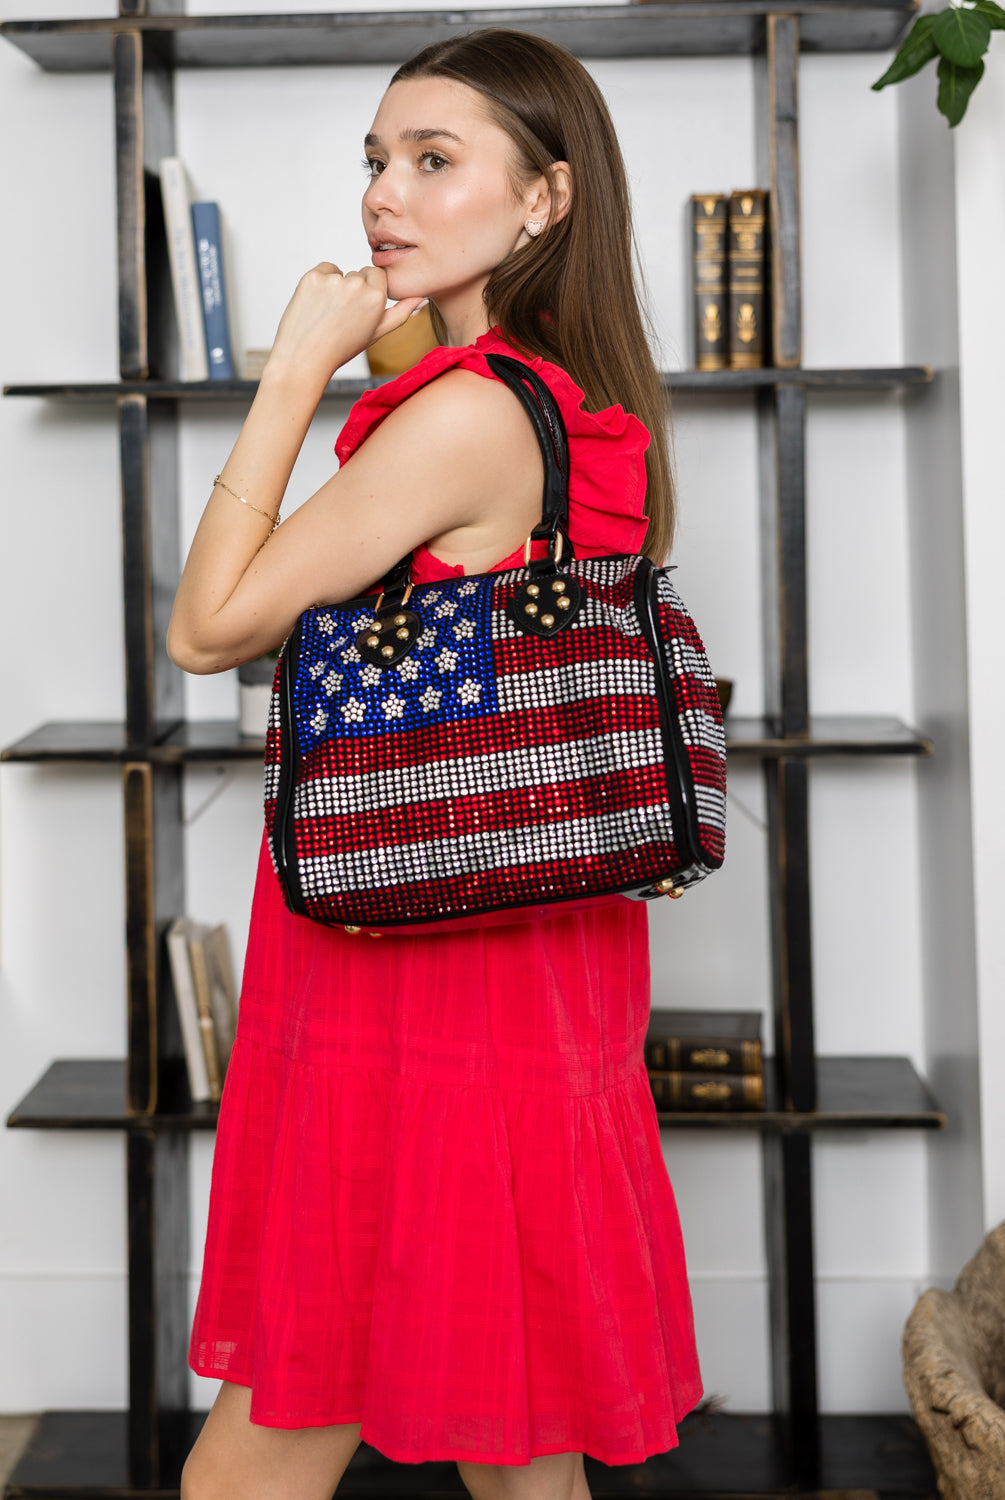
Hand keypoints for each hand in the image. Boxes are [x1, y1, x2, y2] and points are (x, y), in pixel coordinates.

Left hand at [266, 262, 426, 388]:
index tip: (358, 309)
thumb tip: (422, 299)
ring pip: (340, 272)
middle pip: (359, 273)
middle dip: (352, 289)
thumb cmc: (342, 348)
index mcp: (377, 299)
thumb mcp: (376, 333)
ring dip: (335, 286)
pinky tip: (317, 304)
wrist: (305, 358)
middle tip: (341, 316)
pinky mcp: (313, 277)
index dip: (368, 291)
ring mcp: (334, 280)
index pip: (378, 274)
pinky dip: (320, 282)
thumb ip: (401, 313)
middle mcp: (357, 285)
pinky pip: (324, 269)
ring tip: (328, 313)